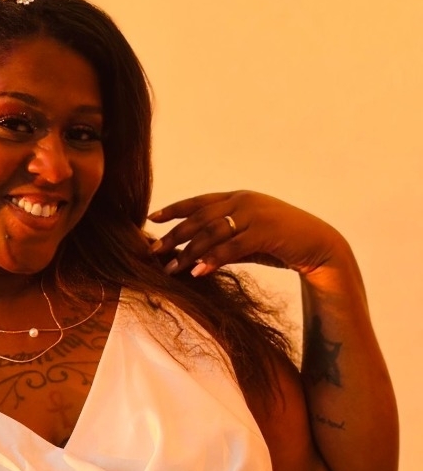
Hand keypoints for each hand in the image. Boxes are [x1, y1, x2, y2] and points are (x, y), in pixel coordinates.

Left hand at [147, 191, 345, 277]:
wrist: (318, 245)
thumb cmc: (280, 243)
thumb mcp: (247, 239)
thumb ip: (223, 242)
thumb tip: (193, 257)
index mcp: (238, 198)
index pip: (198, 201)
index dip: (174, 209)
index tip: (151, 218)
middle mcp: (244, 201)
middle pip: (200, 217)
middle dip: (174, 235)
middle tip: (153, 251)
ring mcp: (255, 215)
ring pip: (213, 232)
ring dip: (189, 252)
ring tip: (171, 268)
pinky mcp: (266, 232)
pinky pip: (232, 247)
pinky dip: (213, 260)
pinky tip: (198, 272)